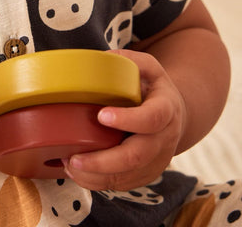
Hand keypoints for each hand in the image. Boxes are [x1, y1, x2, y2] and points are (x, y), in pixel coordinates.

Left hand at [62, 49, 185, 190]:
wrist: (174, 114)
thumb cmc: (152, 87)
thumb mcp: (147, 66)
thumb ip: (128, 61)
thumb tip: (99, 60)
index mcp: (166, 108)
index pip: (152, 118)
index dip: (128, 119)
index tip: (101, 115)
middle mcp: (164, 138)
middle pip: (137, 156)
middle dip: (104, 161)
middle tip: (74, 158)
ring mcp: (157, 160)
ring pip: (129, 176)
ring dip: (97, 175)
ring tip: (69, 165)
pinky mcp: (147, 173)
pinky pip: (124, 184)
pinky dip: (100, 183)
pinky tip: (79, 173)